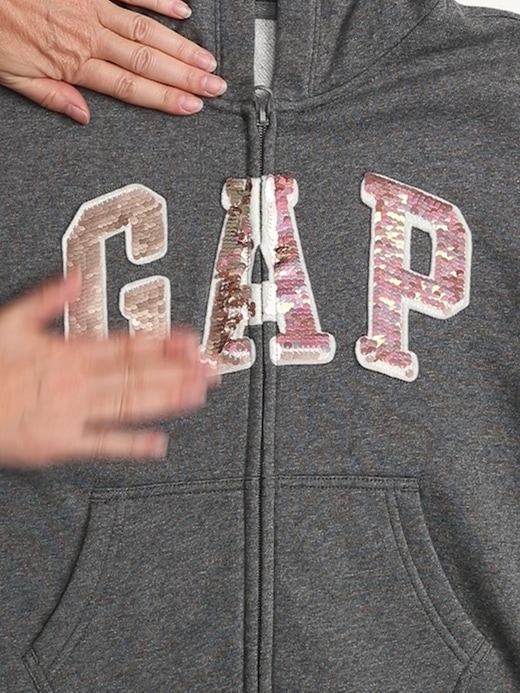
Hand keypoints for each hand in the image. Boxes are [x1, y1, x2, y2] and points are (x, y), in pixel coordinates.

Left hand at [0, 0, 226, 123]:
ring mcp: (92, 5)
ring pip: (145, 29)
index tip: (191, 106)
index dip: (164, 98)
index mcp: (73, 62)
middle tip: (215, 87)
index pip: (130, 86)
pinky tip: (181, 9)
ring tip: (206, 61)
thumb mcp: (12, 75)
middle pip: (147, 61)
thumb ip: (51, 96)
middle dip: (185, 76)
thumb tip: (83, 117)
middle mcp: (89, 34)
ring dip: (179, 47)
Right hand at [0, 273, 218, 467]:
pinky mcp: (60, 442)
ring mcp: (71, 412)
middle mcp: (77, 381)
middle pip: (136, 374)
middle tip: (211, 369)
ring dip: (165, 399)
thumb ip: (47, 299)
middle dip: (177, 371)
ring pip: (127, 404)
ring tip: (197, 394)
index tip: (190, 341)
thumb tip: (78, 278)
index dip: (161, 343)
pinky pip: (100, 444)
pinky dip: (130, 445)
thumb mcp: (10, 322)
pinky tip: (157, 445)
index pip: (125, 345)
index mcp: (68, 352)